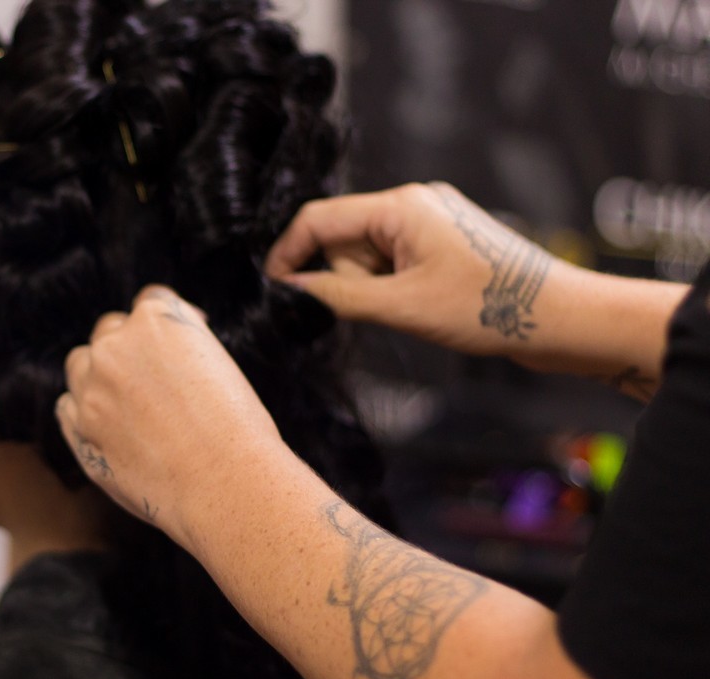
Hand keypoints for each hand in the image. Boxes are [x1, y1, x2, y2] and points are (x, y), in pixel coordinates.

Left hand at [56, 285, 282, 549]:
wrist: (225, 482)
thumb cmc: (238, 430)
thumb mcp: (220, 365)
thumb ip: (182, 350)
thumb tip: (163, 357)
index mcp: (158, 320)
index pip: (150, 301)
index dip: (165, 323)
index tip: (178, 345)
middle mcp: (116, 345)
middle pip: (109, 331)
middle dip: (128, 348)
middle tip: (152, 381)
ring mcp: (91, 386)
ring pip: (80, 365)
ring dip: (97, 376)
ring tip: (128, 407)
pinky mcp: (78, 428)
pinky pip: (66, 407)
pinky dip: (82, 412)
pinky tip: (111, 429)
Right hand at [266, 182, 570, 360]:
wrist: (561, 318)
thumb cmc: (489, 308)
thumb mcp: (400, 306)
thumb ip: (337, 297)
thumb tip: (291, 291)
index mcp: (401, 206)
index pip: (319, 220)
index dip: (288, 253)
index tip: (273, 289)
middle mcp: (415, 204)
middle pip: (344, 240)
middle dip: (349, 279)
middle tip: (384, 308)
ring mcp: (432, 222)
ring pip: (369, 257)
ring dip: (375, 288)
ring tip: (415, 310)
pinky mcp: (444, 244)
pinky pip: (394, 263)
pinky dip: (393, 288)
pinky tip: (423, 305)